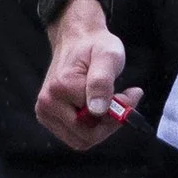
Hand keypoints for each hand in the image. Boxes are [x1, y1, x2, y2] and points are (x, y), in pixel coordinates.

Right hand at [35, 0, 137, 151]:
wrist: (77, 38)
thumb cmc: (95, 46)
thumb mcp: (108, 56)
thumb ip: (102, 82)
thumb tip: (97, 110)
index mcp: (61, 88)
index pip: (94, 121)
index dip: (117, 113)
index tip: (132, 93)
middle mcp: (47, 103)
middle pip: (86, 136)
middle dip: (109, 123)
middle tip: (124, 99)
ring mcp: (44, 112)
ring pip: (80, 139)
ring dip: (101, 126)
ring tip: (112, 101)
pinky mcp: (48, 117)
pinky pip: (74, 135)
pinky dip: (91, 126)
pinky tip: (99, 106)